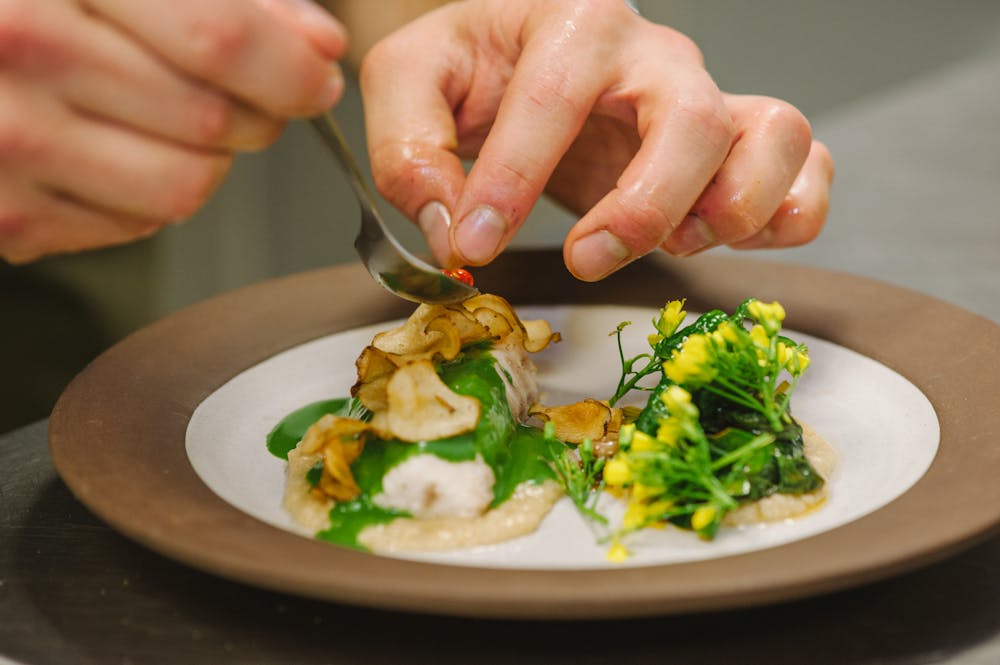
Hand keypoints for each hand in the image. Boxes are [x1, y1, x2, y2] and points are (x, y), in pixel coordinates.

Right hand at [0, 0, 346, 262]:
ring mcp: (8, 140)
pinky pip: (139, 225)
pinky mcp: (8, 213)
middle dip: (256, 116)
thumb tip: (319, 45)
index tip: (317, 79)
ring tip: (172, 124)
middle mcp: (22, 50)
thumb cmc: (35, 5)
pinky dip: (152, 197)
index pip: (218, 38)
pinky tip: (116, 152)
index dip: (290, 69)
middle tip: (243, 98)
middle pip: (212, 120)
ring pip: (187, 185)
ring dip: (208, 162)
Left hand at [360, 0, 833, 279]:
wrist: (520, 58)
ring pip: (773, 136)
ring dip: (733, 209)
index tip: (475, 247)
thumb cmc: (474, 67)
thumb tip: (453, 232)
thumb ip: (410, 150)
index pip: (554, 98)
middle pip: (691, 121)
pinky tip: (730, 238)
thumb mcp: (411, 84)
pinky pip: (808, 164)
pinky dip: (792, 212)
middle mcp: (654, 54)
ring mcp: (708, 93)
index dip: (512, 182)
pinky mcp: (737, 139)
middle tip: (585, 259)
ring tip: (673, 244)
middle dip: (640, 209)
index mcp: (572, 20)